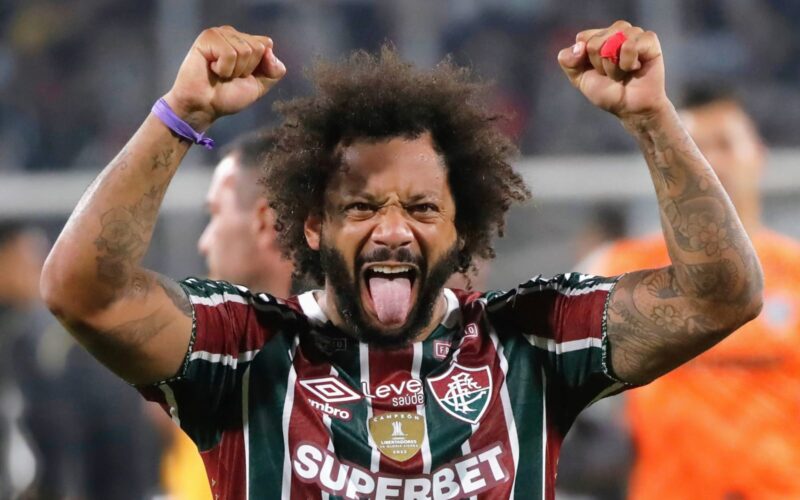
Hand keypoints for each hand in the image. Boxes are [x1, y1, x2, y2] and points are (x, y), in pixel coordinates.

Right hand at [163, 26, 285, 129]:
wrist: (204, 107)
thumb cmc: (228, 96)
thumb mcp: (260, 85)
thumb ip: (274, 70)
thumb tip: (269, 49)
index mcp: (245, 41)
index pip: (266, 44)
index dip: (260, 66)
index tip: (243, 76)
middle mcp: (233, 34)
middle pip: (258, 47)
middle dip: (247, 69)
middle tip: (229, 76)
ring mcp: (220, 34)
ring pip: (245, 50)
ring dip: (234, 70)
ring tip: (220, 73)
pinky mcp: (208, 37)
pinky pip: (229, 53)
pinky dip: (224, 69)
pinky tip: (212, 69)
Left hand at [557, 20, 669, 120]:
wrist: (630, 108)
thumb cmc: (607, 92)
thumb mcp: (579, 78)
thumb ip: (568, 61)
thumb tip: (580, 46)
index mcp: (599, 36)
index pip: (583, 38)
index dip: (586, 60)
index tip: (596, 71)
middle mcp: (616, 31)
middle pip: (595, 42)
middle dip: (600, 65)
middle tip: (612, 74)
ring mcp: (633, 33)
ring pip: (613, 42)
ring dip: (614, 66)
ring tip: (624, 72)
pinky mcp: (649, 40)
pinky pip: (630, 45)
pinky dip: (628, 63)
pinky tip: (636, 68)